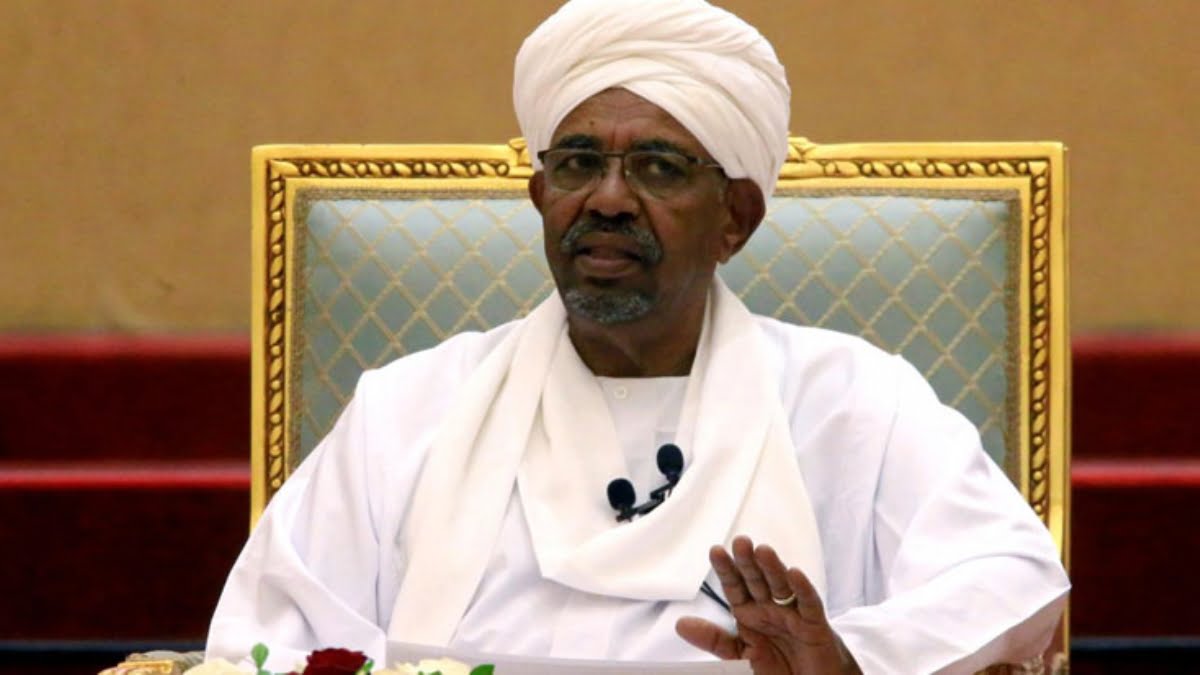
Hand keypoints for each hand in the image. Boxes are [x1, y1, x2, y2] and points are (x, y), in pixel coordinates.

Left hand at [676, 535, 860, 674]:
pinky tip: (794, 574)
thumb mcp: (739, 655)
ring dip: (773, 568)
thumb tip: (681, 625)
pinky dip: (803, 589)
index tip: (716, 551)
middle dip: (748, 562)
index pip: (735, 587)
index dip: (726, 570)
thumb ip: (714, 639)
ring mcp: (793, 615)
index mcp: (750, 614)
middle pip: (757, 581)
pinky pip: (809, 605)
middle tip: (740, 542)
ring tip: (762, 551)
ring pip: (781, 586)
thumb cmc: (778, 668)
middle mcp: (770, 610)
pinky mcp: (815, 626)